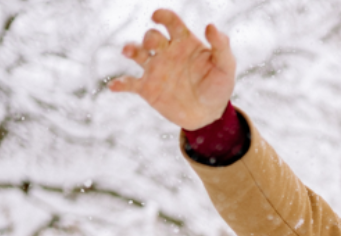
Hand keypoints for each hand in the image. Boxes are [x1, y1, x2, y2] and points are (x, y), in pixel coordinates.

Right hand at [108, 9, 236, 129]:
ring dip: (130, 49)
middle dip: (149, 38)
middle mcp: (166, 52)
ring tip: (128, 51)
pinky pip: (129, 83)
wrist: (208, 114)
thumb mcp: (226, 66)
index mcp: (183, 42)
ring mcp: (155, 69)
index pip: (170, 21)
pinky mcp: (147, 88)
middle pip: (152, 37)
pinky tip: (114, 86)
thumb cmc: (218, 86)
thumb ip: (221, 45)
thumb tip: (210, 25)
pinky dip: (120, 83)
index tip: (157, 17)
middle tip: (153, 46)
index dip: (162, 15)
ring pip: (136, 53)